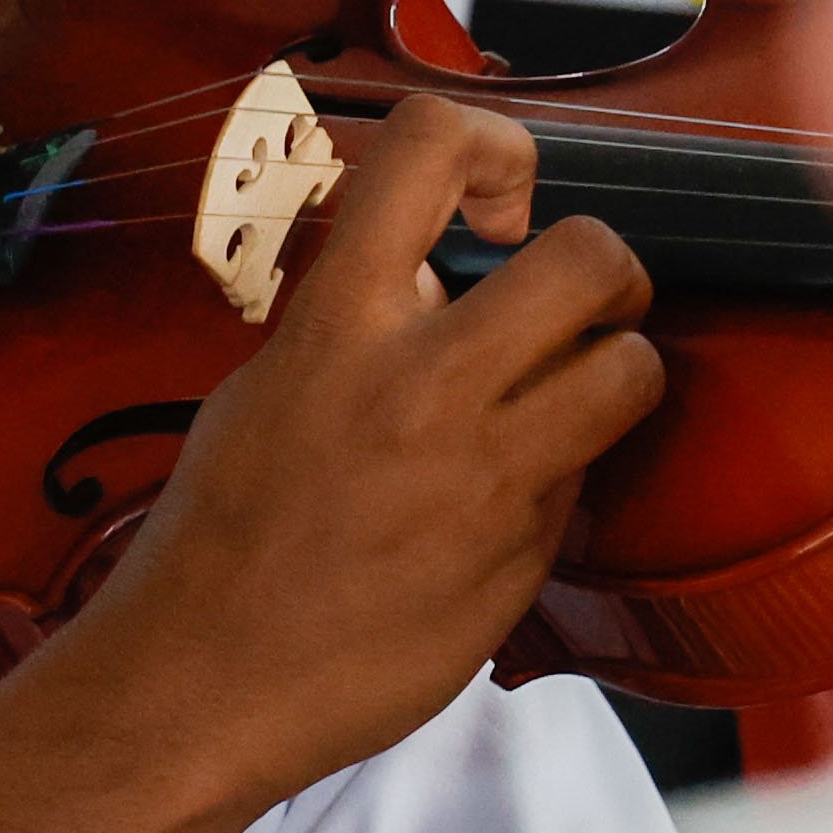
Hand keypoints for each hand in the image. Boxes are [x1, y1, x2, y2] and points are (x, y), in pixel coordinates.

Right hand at [51, 93, 660, 817]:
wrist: (202, 685)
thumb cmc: (219, 539)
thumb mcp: (269, 386)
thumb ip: (363, 318)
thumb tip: (445, 277)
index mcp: (339, 326)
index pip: (426, 150)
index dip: (494, 146)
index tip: (498, 197)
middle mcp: (421, 386)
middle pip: (589, 256)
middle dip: (608, 266)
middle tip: (585, 299)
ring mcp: (485, 474)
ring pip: (630, 370)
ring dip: (620, 369)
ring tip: (574, 392)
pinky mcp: (523, 555)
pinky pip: (588, 479)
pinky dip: (569, 474)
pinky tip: (505, 500)